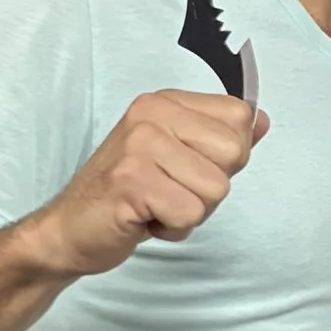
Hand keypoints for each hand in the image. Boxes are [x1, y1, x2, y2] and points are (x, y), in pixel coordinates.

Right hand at [22, 91, 265, 279]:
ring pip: (216, 189)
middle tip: (169, 191)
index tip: (187, 168)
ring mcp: (139, 146)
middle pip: (234, 153)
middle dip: (209, 188)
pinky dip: (172, 229)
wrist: (69, 229)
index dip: (225, 156)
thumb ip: (218, 137)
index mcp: (164, 101)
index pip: (239, 117)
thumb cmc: (125, 195)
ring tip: (155, 206)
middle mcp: (151, 114)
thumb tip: (261, 119)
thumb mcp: (176, 156)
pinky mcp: (132, 181)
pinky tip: (145, 219)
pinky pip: (190, 214)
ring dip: (190, 211)